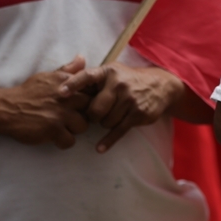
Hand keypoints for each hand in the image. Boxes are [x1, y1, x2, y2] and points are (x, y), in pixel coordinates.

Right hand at [0, 56, 89, 148]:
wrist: (6, 108)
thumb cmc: (28, 92)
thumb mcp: (47, 77)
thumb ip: (67, 70)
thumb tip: (82, 59)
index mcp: (67, 83)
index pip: (92, 92)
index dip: (88, 101)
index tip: (79, 105)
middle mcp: (67, 97)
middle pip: (91, 110)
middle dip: (83, 115)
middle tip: (71, 118)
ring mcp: (60, 114)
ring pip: (83, 127)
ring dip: (73, 130)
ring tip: (61, 127)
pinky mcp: (53, 130)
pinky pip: (70, 141)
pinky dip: (63, 142)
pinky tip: (55, 137)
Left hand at [62, 63, 184, 152]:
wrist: (160, 86)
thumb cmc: (128, 80)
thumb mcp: (112, 72)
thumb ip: (91, 78)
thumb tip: (64, 85)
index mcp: (108, 72)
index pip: (87, 76)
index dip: (73, 84)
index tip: (60, 93)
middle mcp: (119, 84)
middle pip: (95, 109)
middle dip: (93, 115)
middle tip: (97, 114)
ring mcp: (129, 99)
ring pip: (106, 121)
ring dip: (105, 123)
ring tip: (112, 116)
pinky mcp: (138, 114)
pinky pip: (118, 131)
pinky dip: (108, 141)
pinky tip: (100, 148)